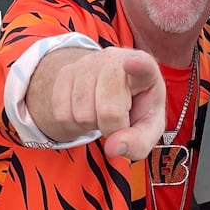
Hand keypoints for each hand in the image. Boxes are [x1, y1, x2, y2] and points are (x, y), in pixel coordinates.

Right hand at [44, 47, 166, 160]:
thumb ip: (138, 143)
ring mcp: (87, 64)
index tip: (133, 63)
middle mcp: (115, 61)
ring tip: (101, 114)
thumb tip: (113, 149)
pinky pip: (61, 113)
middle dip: (112, 128)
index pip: (143, 66)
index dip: (138, 66)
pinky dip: (73, 124)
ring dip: (91, 125)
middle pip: (108, 110)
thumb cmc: (137, 108)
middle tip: (118, 121)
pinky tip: (86, 112)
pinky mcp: (66, 72)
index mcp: (145, 71)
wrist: (113, 89)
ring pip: (82, 113)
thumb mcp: (148, 128)